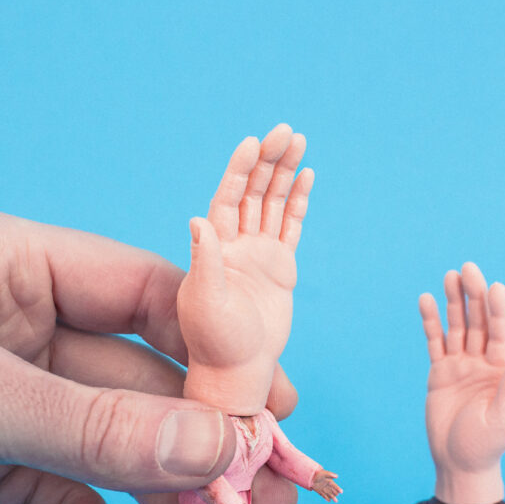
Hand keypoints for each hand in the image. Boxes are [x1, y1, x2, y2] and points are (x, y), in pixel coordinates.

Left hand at [178, 124, 313, 414]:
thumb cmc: (214, 343)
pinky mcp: (279, 268)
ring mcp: (257, 254)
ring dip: (284, 172)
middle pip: (252, 192)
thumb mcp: (204, 301)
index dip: (240, 170)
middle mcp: (234, 245)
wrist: (238, 371)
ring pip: (272, 203)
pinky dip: (297, 201)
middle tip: (287, 131)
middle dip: (269, 160)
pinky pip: (290, 226)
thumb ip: (205, 261)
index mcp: (213, 248)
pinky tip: (306, 176)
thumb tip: (198, 221)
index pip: (227, 198)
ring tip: (298, 141)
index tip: (254, 143)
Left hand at [310, 469, 342, 500]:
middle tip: (336, 496)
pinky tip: (329, 500)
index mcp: (330, 482)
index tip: (341, 492)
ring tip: (336, 501)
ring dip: (333, 497)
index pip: (335, 486)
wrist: (311, 476)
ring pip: (330, 494)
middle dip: (336, 494)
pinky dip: (326, 498)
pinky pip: (324, 496)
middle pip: (334, 491)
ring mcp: (324, 489)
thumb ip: (330, 474)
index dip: (339, 489)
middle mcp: (328, 486)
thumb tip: (337, 476)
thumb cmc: (319, 473)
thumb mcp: (325, 473)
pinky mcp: (320, 492)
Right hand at [419, 262, 504, 503]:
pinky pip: (435, 342)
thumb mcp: (504, 419)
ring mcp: (461, 365)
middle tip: (468, 269)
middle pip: (480, 322)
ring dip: (454, 302)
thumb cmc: (487, 445)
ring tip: (450, 276)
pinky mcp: (440, 372)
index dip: (499, 310)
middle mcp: (484, 362)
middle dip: (474, 296)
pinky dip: (431, 322)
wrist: (459, 463)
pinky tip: (426, 300)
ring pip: (458, 327)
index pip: (502, 333)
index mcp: (503, 370)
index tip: (495, 288)